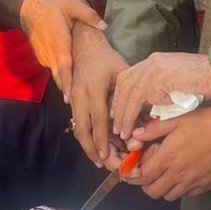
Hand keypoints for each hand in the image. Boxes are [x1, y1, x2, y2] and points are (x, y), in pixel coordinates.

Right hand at [19, 0, 105, 101]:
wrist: (31, 10)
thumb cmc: (54, 8)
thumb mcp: (72, 6)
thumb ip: (88, 15)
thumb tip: (104, 26)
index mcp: (60, 43)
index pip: (64, 66)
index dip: (66, 82)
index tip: (69, 98)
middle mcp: (51, 55)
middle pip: (61, 78)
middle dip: (69, 93)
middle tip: (79, 110)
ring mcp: (46, 59)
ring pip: (57, 77)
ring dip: (67, 88)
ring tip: (80, 104)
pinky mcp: (44, 60)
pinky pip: (54, 72)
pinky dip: (63, 79)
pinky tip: (74, 85)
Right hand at [68, 22, 127, 167]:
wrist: (84, 44)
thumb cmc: (107, 57)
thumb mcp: (122, 72)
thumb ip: (128, 94)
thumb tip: (138, 118)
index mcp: (94, 89)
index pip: (99, 120)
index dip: (104, 140)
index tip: (108, 156)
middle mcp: (80, 96)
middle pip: (83, 130)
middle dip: (93, 150)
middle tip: (105, 165)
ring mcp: (73, 98)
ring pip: (77, 129)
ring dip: (88, 147)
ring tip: (99, 161)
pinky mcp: (72, 100)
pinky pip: (76, 123)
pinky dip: (85, 137)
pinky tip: (94, 146)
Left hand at [111, 53, 210, 141]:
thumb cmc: (205, 80)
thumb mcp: (177, 84)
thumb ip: (162, 91)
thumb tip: (149, 108)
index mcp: (154, 61)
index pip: (127, 77)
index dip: (120, 97)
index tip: (118, 114)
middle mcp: (151, 62)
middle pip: (124, 84)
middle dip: (118, 107)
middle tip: (116, 127)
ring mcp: (155, 67)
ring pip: (129, 93)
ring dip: (124, 114)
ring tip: (123, 132)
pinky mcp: (161, 76)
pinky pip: (143, 97)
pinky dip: (137, 113)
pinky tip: (136, 127)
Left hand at [122, 108, 210, 201]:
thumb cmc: (210, 124)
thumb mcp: (179, 119)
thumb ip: (154, 129)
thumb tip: (135, 135)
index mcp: (169, 157)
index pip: (142, 176)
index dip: (135, 173)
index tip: (137, 165)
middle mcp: (178, 174)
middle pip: (152, 191)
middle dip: (147, 182)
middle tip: (151, 169)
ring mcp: (192, 182)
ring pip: (168, 196)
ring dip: (163, 187)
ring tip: (168, 172)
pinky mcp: (205, 186)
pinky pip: (186, 194)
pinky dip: (180, 188)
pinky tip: (184, 173)